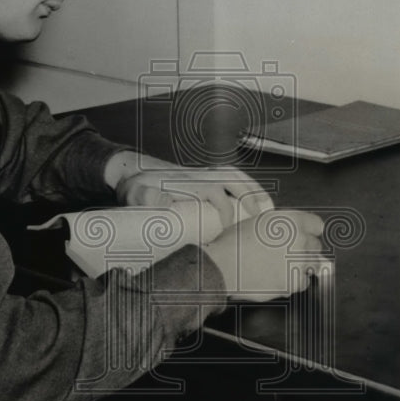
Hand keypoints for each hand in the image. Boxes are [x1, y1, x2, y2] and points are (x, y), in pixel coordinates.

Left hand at [105, 151, 274, 226]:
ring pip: (236, 177)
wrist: (131, 170)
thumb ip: (148, 198)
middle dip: (251, 199)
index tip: (229, 230)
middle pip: (233, 182)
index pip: (215, 195)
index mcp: (187, 182)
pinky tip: (256, 198)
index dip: (226, 211)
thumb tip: (165, 203)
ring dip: (254, 190)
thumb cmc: (136, 186)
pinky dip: (247, 184)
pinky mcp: (206, 174)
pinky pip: (232, 176)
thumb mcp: (137, 193)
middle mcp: (200, 174)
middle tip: (262, 220)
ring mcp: (204, 172)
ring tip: (268, 208)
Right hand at [202, 210, 331, 301]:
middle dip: (305, 248)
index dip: (309, 230)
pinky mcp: (294, 282)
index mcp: (289, 220)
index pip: (316, 225)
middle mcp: (298, 239)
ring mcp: (298, 262)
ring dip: (303, 265)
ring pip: (314, 264)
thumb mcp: (258, 221)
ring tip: (285, 266)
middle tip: (290, 253)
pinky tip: (282, 277)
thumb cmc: (233, 244)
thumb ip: (280, 224)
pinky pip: (304, 282)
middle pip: (316, 245)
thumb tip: (291, 231)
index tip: (306, 235)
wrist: (223, 267)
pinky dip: (296, 281)